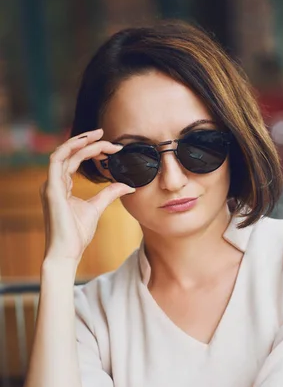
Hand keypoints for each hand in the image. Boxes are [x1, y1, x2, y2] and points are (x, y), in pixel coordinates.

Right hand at [41, 128, 134, 263]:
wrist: (67, 252)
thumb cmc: (77, 234)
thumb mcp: (97, 208)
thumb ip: (109, 193)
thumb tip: (128, 185)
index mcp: (61, 186)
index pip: (74, 160)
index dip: (91, 150)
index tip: (111, 147)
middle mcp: (53, 183)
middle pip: (69, 153)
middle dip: (88, 142)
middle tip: (107, 134)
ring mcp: (50, 185)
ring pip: (62, 153)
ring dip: (80, 142)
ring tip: (99, 136)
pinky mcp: (51, 190)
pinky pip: (57, 161)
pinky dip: (70, 149)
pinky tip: (87, 144)